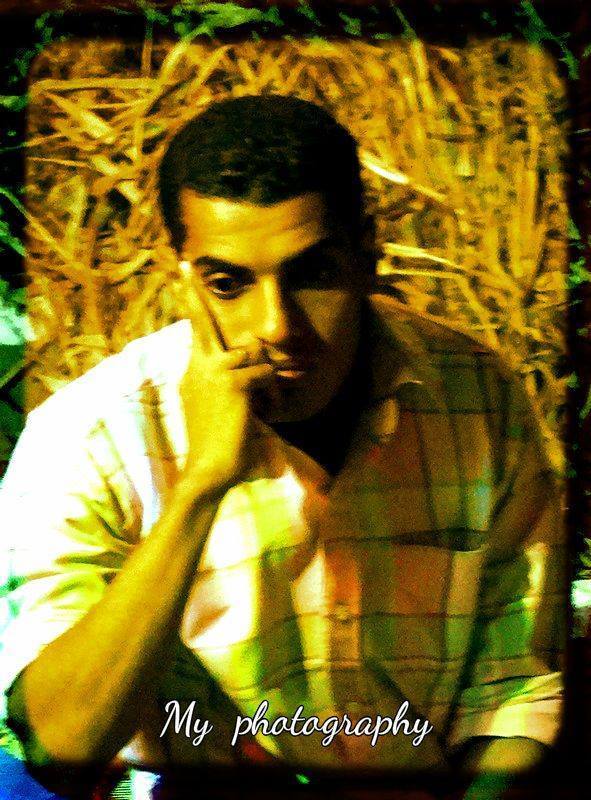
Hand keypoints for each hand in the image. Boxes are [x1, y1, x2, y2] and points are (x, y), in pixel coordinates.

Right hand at [178, 271, 273, 496]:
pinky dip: (271, 391)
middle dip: (193, 296)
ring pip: (250, 353)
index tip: (184, 274)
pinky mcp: (231, 383)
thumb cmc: (216, 445)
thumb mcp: (216, 409)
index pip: (196, 332)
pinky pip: (263, 373)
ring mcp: (212, 373)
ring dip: (265, 374)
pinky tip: (265, 410)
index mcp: (193, 373)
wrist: (207, 470)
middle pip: (201, 323)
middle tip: (184, 268)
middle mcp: (198, 367)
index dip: (192, 303)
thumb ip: (225, 385)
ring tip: (263, 403)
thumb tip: (249, 371)